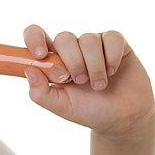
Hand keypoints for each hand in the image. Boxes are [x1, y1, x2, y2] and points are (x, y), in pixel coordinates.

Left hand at [22, 26, 154, 137]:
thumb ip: (40, 93)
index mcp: (53, 61)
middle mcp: (72, 49)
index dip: (34, 39)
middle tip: (80, 81)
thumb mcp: (61, 106)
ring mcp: (95, 45)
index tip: (40, 55)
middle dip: (72, 61)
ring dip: (94, 65)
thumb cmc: (90, 111)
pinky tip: (112, 72)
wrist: (124, 118)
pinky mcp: (117, 44)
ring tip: (98, 85)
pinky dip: (112, 57)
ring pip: (88, 39)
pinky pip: (112, 38)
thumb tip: (29, 70)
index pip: (36, 36)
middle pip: (64, 37)